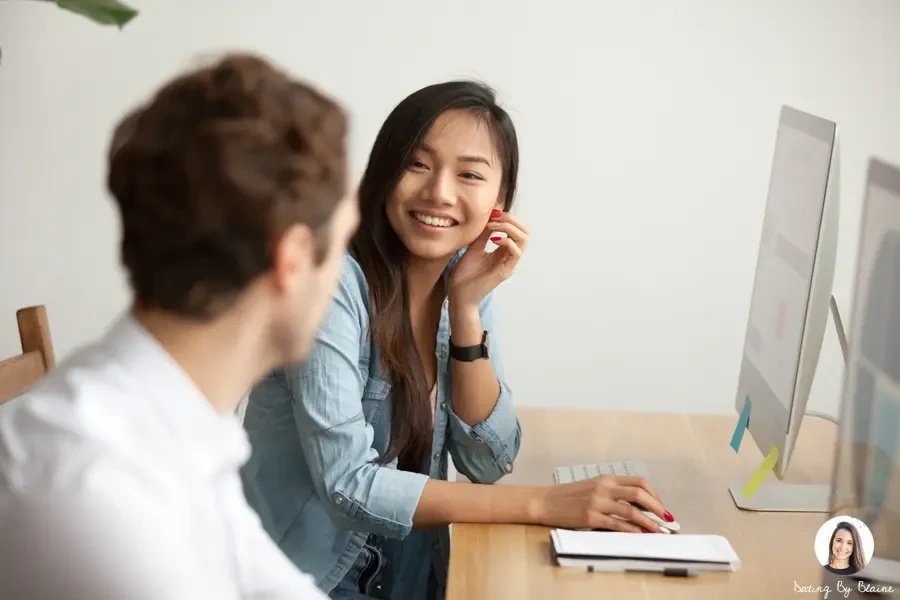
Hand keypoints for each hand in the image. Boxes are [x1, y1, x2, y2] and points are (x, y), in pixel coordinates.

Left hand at [449, 209, 528, 307]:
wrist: (459, 293)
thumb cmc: (465, 273)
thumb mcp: (474, 247)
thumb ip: (484, 234)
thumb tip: (490, 217)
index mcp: (503, 250)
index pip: (516, 229)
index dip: (507, 217)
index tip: (492, 213)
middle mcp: (509, 256)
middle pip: (524, 232)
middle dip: (511, 220)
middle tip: (495, 217)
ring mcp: (509, 263)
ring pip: (523, 240)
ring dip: (509, 228)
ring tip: (493, 226)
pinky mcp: (505, 271)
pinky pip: (516, 253)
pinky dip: (507, 241)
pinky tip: (494, 239)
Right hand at [529, 475, 673, 532]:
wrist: (546, 501)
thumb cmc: (569, 496)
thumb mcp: (593, 487)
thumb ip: (613, 492)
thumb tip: (638, 505)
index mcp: (606, 478)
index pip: (639, 481)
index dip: (655, 494)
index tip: (661, 506)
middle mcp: (604, 488)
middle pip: (639, 493)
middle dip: (658, 508)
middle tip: (668, 519)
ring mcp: (597, 502)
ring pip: (631, 510)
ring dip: (650, 522)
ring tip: (660, 531)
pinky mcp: (590, 518)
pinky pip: (617, 524)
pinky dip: (632, 530)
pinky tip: (640, 535)